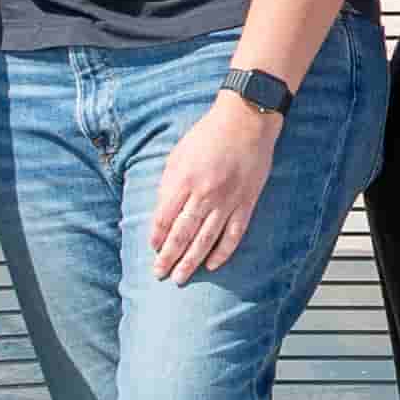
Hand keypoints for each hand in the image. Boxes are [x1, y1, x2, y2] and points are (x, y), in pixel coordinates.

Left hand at [147, 89, 281, 283]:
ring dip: (191, 261)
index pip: (165, 217)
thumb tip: (161, 212)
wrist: (246, 121)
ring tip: (180, 277)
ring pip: (206, 239)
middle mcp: (204, 194)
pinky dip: (223, 252)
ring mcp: (227, 201)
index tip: (153, 249)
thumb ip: (169, 184)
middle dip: (169, 257)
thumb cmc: (208, 135)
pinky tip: (212, 265)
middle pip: (182, 233)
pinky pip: (234, 234)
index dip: (157, 236)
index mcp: (184, 180)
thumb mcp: (178, 155)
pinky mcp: (246, 203)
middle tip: (159, 274)